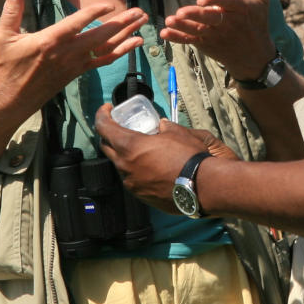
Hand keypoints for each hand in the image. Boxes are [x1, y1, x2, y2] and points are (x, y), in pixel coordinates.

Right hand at [0, 0, 146, 121]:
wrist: (14, 97)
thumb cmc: (8, 66)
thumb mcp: (5, 36)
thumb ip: (12, 10)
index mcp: (50, 40)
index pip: (76, 23)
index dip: (94, 13)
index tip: (110, 5)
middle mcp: (68, 52)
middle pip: (100, 35)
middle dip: (122, 22)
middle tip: (140, 11)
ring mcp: (76, 63)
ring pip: (107, 47)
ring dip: (127, 34)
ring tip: (143, 22)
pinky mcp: (80, 71)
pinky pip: (105, 60)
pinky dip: (122, 51)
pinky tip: (135, 43)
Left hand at [95, 104, 234, 210]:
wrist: (201, 187)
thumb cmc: (188, 157)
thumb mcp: (177, 133)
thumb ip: (165, 127)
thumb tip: (162, 125)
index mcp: (130, 146)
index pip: (104, 127)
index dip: (102, 115)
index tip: (107, 108)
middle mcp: (124, 166)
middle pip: (106, 147)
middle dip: (110, 135)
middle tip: (120, 127)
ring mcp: (131, 183)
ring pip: (119, 165)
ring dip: (124, 154)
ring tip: (140, 149)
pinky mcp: (140, 195)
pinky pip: (131, 179)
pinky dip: (136, 170)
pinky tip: (150, 167)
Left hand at [162, 0, 279, 78]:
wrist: (255, 56)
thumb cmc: (257, 20)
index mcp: (242, 8)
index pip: (228, 2)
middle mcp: (229, 23)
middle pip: (210, 18)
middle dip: (196, 15)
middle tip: (181, 13)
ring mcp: (216, 35)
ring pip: (197, 30)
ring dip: (182, 27)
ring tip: (169, 21)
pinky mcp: (206, 44)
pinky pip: (190, 41)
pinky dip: (177, 38)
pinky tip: (165, 34)